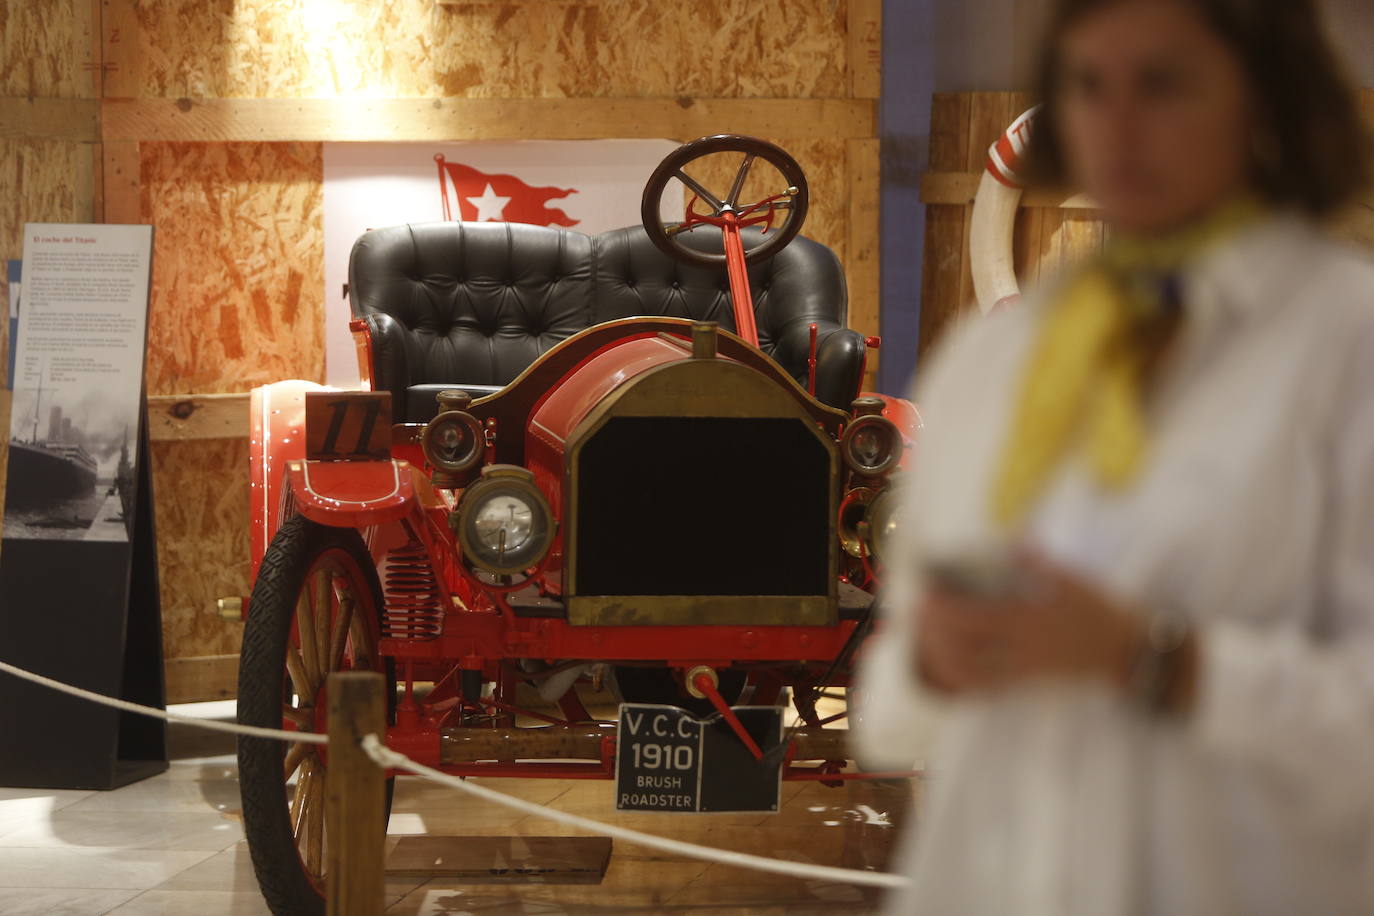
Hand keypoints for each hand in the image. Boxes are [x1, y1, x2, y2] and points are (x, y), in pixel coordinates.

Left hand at [916, 550, 1142, 695]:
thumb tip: (1014, 542)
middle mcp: (1020, 648)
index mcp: (1028, 618)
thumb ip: (1038, 562)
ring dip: (941, 657)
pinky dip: (963, 680)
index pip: (973, 617)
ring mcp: (1023, 669)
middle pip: (962, 649)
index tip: (927, 594)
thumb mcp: (1072, 579)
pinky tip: (949, 667)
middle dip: (933, 634)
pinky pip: (987, 688)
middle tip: (918, 615)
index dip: (943, 609)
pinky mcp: (1028, 682)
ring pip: (969, 673)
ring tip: (927, 638)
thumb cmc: (1100, 611)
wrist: (1127, 651)